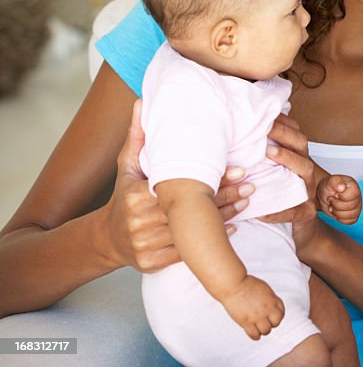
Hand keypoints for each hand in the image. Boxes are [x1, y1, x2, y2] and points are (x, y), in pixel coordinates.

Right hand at [103, 101, 248, 270]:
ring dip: (225, 218)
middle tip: (251, 185)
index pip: (182, 187)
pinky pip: (187, 253)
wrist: (106, 239)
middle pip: (192, 209)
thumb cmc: (122, 196)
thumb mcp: (126, 166)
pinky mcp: (152, 264)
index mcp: (135, 196)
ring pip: (193, 233)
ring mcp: (146, 244)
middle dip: (226, 197)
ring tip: (248, 202)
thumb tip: (141, 102)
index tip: (239, 169)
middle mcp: (140, 222)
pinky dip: (211, 242)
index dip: (214, 180)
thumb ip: (138, 137)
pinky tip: (233, 229)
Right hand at [220, 275, 284, 339]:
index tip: (273, 316)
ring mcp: (256, 316)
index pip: (282, 312)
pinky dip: (255, 336)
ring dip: (263, 330)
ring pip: (266, 331)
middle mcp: (266, 309)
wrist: (233, 285)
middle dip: (271, 323)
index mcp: (272, 300)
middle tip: (266, 322)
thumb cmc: (246, 284)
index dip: (278, 315)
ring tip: (259, 328)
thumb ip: (269, 298)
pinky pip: (254, 335)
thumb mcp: (264, 289)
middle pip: (276, 323)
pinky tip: (254, 333)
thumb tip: (271, 306)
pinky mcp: (246, 322)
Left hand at [261, 115, 319, 249]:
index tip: (266, 115)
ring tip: (268, 154)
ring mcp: (307, 192)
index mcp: (299, 160)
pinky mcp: (304, 213)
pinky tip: (259, 211)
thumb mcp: (276, 171)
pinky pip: (292, 211)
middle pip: (302, 148)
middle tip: (265, 128)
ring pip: (304, 172)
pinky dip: (276, 212)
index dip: (284, 124)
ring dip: (287, 160)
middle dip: (284, 135)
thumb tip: (244, 131)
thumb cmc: (281, 192)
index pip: (297, 136)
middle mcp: (306, 172)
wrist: (299, 222)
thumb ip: (266, 154)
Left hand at [317, 174, 361, 223]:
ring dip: (338, 213)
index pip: (353, 195)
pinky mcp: (353, 215)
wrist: (324, 194)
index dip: (341, 197)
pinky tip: (336, 212)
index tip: (335, 194)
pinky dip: (341, 219)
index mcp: (354, 187)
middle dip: (336, 205)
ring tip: (332, 206)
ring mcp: (357, 206)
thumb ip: (336, 182)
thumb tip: (342, 187)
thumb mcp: (329, 181)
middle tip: (331, 199)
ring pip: (352, 215)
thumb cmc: (328, 186)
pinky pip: (351, 221)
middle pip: (351, 206)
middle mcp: (357, 197)